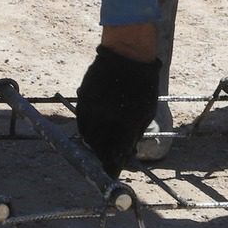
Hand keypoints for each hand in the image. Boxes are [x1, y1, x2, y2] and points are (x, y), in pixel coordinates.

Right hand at [76, 44, 160, 173]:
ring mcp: (89, 108)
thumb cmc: (142, 84)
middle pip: (96, 147)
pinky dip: (89, 126)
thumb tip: (127, 151)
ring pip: (87, 134)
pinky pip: (83, 119)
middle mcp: (102, 119)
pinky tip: (99, 123)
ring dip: (95, 141)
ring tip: (105, 138)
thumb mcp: (145, 113)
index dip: (111, 167)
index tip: (112, 173)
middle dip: (103, 154)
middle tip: (110, 155)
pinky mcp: (82, 98)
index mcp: (122, 124)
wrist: (126, 54)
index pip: (112, 155)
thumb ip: (134, 134)